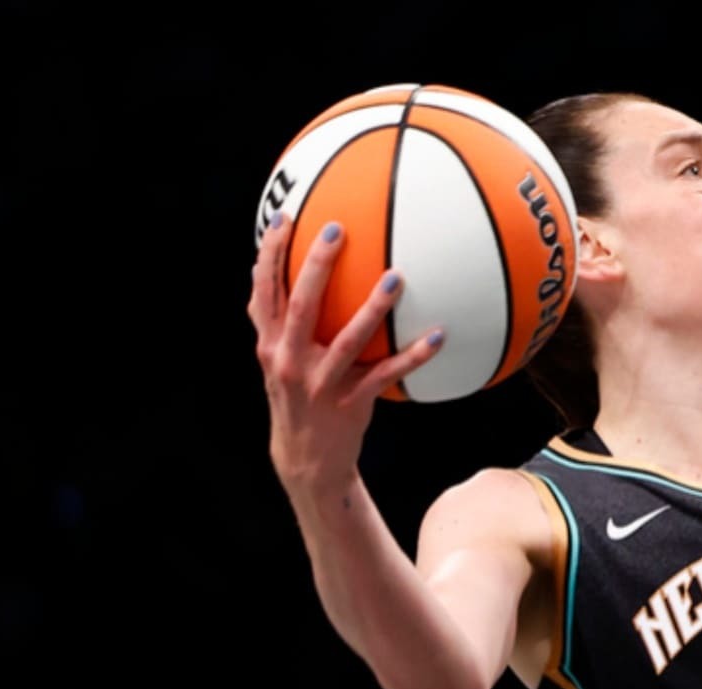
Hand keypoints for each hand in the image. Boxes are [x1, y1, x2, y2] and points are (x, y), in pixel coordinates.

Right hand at [248, 215, 444, 493]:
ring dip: (372, 308)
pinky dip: (414, 356)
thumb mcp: (278, 360)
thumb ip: (280, 322)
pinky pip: (387, 374)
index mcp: (270, 343)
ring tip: (396, 278)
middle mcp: (290, 360)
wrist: (306, 458)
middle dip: (316, 265)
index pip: (264, 290)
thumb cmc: (299, 396)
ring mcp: (321, 383)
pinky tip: (438, 335)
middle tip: (337, 229)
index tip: (284, 218)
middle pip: (302, 304)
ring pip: (348, 339)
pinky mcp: (351, 402)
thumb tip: (284, 272)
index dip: (270, 254)